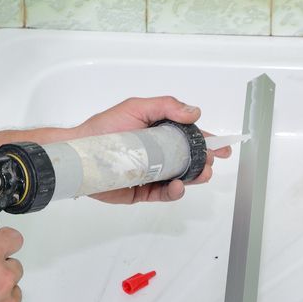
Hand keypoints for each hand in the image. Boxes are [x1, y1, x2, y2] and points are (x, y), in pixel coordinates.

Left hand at [74, 96, 231, 203]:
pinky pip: (162, 195)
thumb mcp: (136, 108)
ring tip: (200, 175)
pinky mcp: (140, 192)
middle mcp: (157, 155)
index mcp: (159, 133)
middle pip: (189, 160)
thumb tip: (194, 112)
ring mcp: (151, 174)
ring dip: (194, 178)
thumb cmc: (104, 128)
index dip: (209, 142)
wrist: (79, 153)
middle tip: (210, 162)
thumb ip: (166, 106)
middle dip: (205, 162)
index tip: (223, 147)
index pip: (190, 138)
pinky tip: (177, 186)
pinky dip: (173, 193)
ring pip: (180, 179)